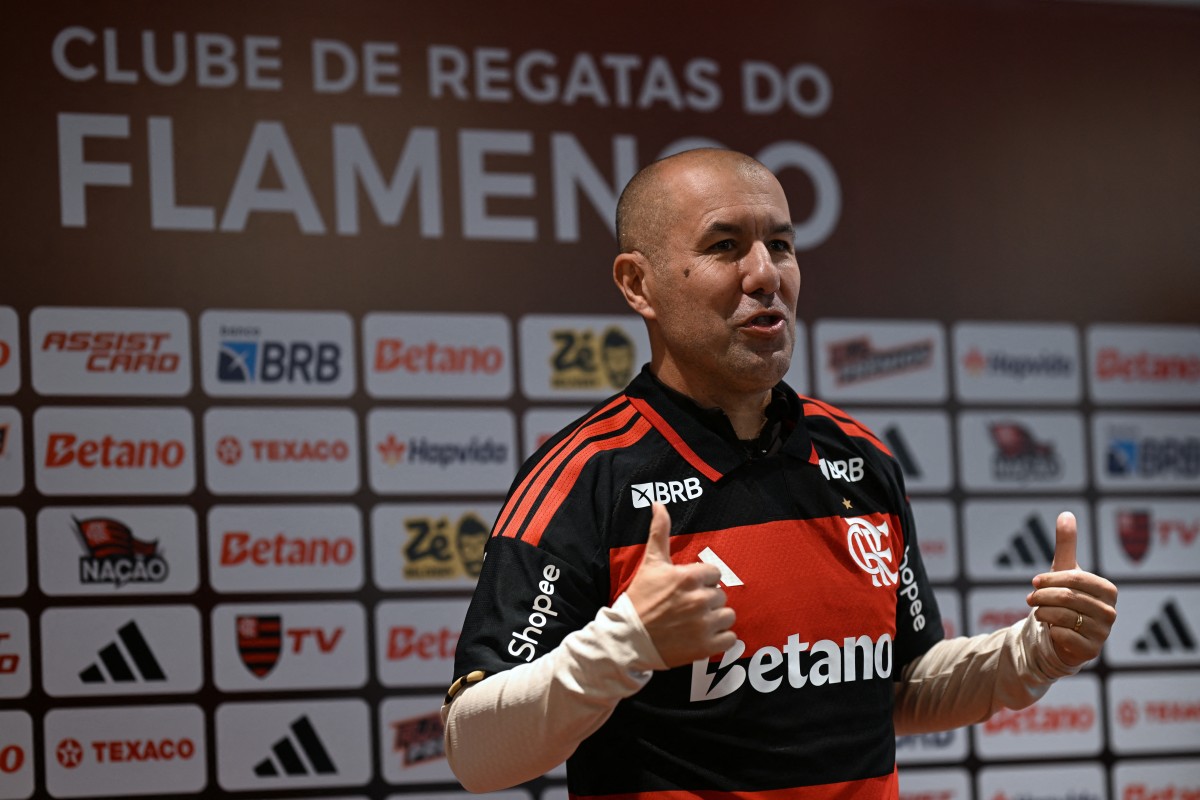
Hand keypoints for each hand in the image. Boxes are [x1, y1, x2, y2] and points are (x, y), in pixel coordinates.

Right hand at [625, 503, 736, 667]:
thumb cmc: (641, 598)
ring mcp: (703, 625)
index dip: (702, 581)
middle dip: (707, 600)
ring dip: (716, 620)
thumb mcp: (651, 563)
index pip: (714, 574)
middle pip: (721, 595)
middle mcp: (699, 600)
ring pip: (728, 616)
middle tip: (686, 607)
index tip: (687, 589)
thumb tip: (658, 503)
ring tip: (695, 622)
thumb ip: (659, 532)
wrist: (629, 638)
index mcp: (689, 577)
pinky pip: (730, 639)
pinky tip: (702, 636)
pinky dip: (720, 639)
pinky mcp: (706, 647)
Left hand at [1026, 511, 1117, 666]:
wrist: (1063, 633)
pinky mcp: (1091, 651)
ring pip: (1064, 617)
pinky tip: (1049, 629)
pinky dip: (1050, 631)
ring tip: (1037, 611)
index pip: (1075, 579)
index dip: (1050, 579)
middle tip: (1029, 598)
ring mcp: (1103, 633)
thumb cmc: (1066, 598)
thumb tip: (1066, 514)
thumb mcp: (1065, 570)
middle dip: (1042, 596)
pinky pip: (1064, 637)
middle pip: (1067, 597)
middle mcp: (1110, 612)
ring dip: (1043, 612)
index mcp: (1107, 590)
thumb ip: (1066, 544)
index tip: (1034, 581)